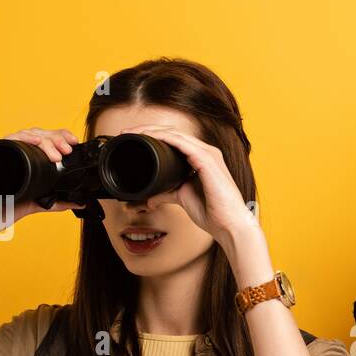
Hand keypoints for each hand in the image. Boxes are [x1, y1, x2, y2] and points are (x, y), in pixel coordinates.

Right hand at [0, 127, 86, 252]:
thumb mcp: (31, 205)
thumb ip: (53, 203)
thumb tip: (78, 202)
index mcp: (21, 162)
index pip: (41, 141)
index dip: (58, 138)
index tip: (72, 143)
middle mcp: (10, 156)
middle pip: (34, 135)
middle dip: (55, 138)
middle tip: (67, 149)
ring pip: (22, 135)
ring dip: (43, 139)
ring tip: (57, 154)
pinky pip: (5, 142)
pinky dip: (21, 139)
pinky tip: (35, 142)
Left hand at [117, 124, 258, 244]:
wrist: (229, 225)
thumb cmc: (213, 213)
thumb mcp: (183, 199)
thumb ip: (167, 194)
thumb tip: (151, 198)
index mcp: (202, 158)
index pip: (174, 139)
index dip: (153, 136)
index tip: (133, 139)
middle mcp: (206, 152)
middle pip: (172, 132)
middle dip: (147, 130)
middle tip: (126, 133)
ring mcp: (208, 154)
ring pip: (175, 133)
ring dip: (151, 131)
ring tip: (133, 133)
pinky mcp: (207, 160)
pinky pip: (181, 143)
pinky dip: (164, 138)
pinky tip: (150, 137)